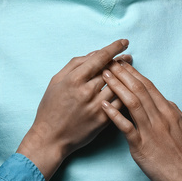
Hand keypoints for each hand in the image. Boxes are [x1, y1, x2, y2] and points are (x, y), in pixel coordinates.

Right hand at [17, 39, 129, 179]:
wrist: (51, 138)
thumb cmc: (51, 107)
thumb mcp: (56, 81)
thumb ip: (75, 64)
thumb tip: (95, 53)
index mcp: (74, 79)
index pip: (100, 58)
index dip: (114, 48)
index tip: (124, 42)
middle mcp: (86, 91)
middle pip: (111, 70)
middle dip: (122, 62)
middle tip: (128, 58)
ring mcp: (96, 106)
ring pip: (119, 86)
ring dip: (126, 77)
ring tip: (130, 72)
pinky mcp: (103, 120)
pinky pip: (120, 103)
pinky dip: (125, 95)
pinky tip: (128, 90)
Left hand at [100, 60, 181, 180]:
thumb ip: (175, 114)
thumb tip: (167, 102)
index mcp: (169, 112)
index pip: (149, 87)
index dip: (134, 73)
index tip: (123, 64)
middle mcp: (160, 117)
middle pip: (139, 90)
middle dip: (123, 74)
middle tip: (109, 61)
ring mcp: (151, 131)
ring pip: (132, 103)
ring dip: (117, 87)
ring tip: (105, 75)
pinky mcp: (142, 147)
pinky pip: (126, 127)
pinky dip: (114, 115)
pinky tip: (104, 105)